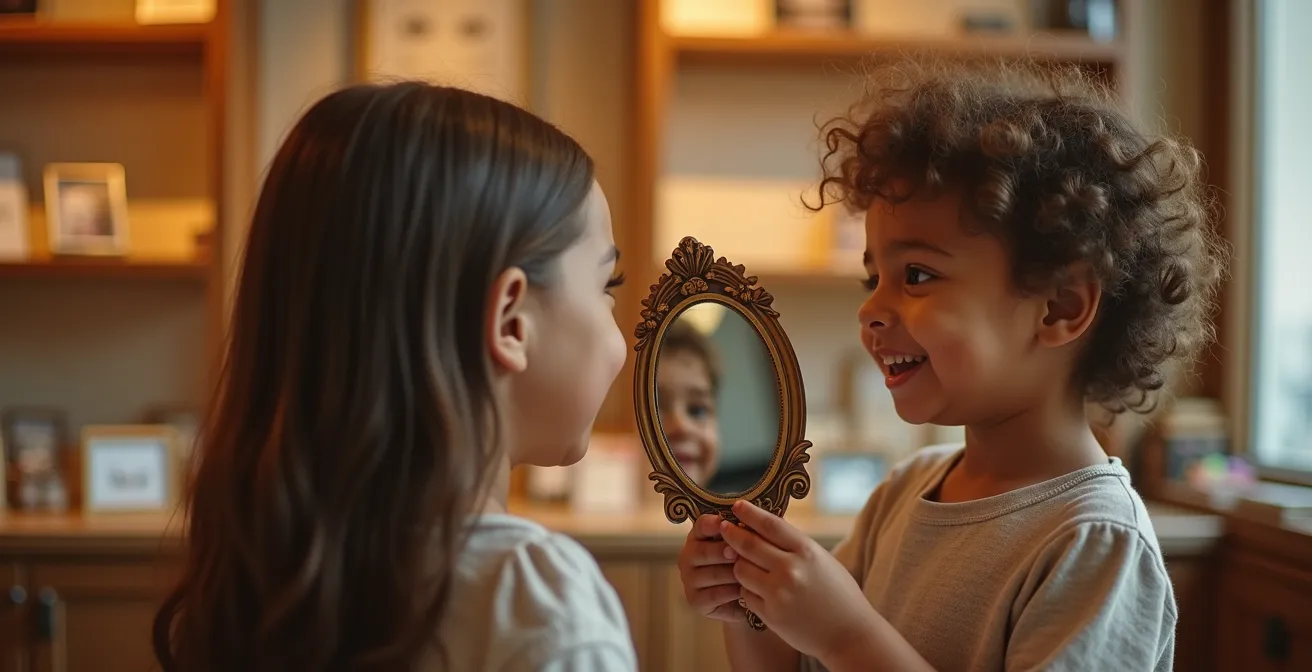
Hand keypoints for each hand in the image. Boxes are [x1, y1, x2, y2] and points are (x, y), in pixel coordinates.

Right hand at [676, 514, 746, 621]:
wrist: (741, 597)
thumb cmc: (743, 563)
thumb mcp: (744, 545)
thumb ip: (743, 534)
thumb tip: (751, 520)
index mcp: (698, 535)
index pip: (701, 525)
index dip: (712, 524)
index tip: (724, 524)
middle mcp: (688, 556)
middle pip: (704, 551)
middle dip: (725, 552)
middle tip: (741, 554)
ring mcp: (689, 579)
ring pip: (712, 574)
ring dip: (734, 574)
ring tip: (752, 574)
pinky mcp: (696, 600)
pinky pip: (715, 595)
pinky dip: (732, 593)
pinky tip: (747, 591)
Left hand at [720, 500, 879, 662]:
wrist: (850, 635)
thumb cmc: (839, 594)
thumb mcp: (822, 560)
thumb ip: (795, 546)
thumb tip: (764, 528)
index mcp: (807, 551)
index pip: (770, 524)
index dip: (749, 513)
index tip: (736, 506)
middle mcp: (791, 569)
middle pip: (748, 544)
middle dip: (732, 533)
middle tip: (723, 528)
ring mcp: (778, 593)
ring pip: (741, 570)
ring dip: (739, 565)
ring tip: (744, 564)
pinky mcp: (770, 615)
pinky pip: (746, 594)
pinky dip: (748, 590)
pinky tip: (756, 589)